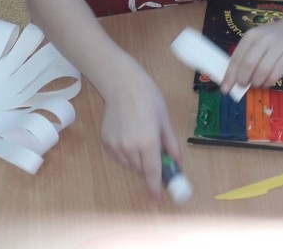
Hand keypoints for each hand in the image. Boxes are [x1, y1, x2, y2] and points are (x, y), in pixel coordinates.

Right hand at [99, 67, 179, 199]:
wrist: (122, 85)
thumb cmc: (149, 99)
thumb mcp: (165, 122)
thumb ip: (171, 145)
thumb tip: (177, 163)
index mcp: (147, 142)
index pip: (152, 172)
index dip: (154, 187)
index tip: (156, 198)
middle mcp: (129, 148)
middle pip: (141, 170)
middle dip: (150, 168)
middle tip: (156, 156)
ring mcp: (115, 146)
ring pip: (129, 165)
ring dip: (138, 161)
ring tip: (142, 140)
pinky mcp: (106, 142)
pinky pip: (119, 157)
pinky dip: (126, 154)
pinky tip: (130, 137)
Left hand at [221, 20, 282, 90]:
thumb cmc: (272, 37)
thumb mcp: (257, 40)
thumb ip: (245, 56)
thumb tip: (233, 79)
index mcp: (251, 36)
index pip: (237, 58)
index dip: (230, 75)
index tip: (225, 88)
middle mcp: (263, 40)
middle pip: (248, 65)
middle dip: (243, 79)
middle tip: (242, 85)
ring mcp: (278, 47)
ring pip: (262, 71)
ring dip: (256, 82)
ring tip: (256, 84)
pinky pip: (276, 74)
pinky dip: (269, 82)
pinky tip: (267, 82)